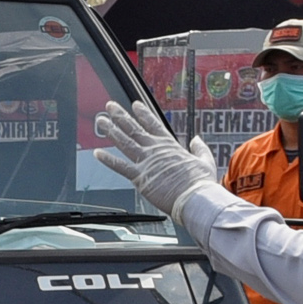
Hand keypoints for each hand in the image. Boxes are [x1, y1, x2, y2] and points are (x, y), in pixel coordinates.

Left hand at [88, 100, 215, 216]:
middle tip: (110, 106)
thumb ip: (200, 148)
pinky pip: (119, 166)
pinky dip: (108, 160)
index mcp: (170, 145)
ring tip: (100, 120)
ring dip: (111, 130)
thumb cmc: (201, 184)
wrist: (195, 198)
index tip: (135, 104)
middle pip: (134, 129)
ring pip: (124, 142)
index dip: (143, 114)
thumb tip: (197, 139)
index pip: (154, 124)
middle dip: (121, 116)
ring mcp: (146, 162)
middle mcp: (155, 150)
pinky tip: (97, 153)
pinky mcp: (139, 177)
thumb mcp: (205, 161)